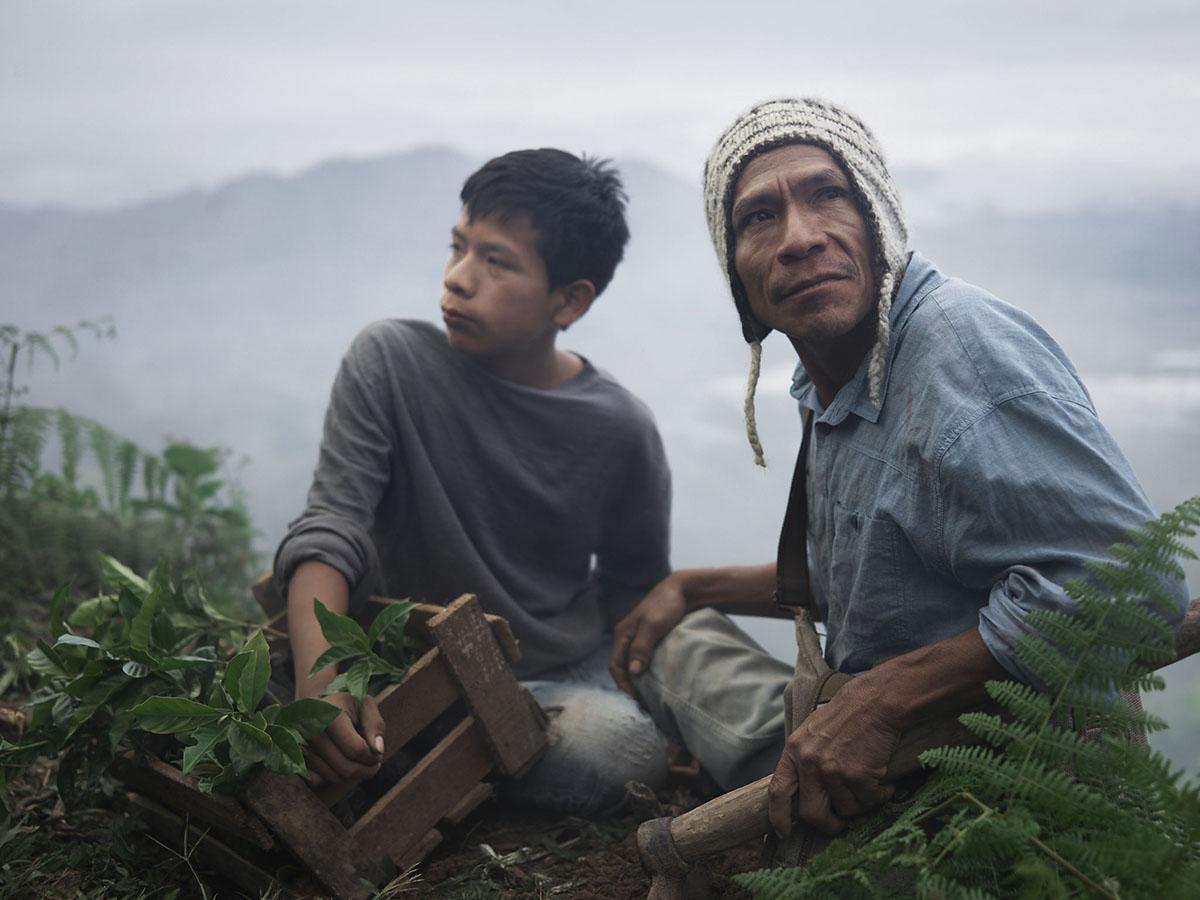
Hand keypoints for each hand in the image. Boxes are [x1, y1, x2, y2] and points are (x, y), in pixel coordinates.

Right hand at [302, 692, 384, 787]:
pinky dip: (332, 778)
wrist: (320, 705)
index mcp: (330, 714)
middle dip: (365, 770)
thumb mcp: (367, 707)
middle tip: (373, 764)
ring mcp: (300, 746)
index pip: (356, 749)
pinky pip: (316, 781)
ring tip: (359, 762)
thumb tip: (378, 750)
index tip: (377, 754)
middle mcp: (310, 730)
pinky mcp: (295, 758)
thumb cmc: (349, 705)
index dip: (372, 757)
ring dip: (351, 776)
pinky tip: (340, 765)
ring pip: (333, 777)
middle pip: (345, 767)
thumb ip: (375, 726)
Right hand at [608, 573, 687, 696]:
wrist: (682, 590)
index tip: (636, 698)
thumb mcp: (653, 626)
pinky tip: (656, 680)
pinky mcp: (649, 639)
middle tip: (642, 702)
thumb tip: (633, 672)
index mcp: (622, 634)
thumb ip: (642, 647)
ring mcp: (637, 638)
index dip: (623, 683)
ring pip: (632, 664)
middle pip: (622, 667)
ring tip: (649, 695)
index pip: (615, 665)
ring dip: (637, 680)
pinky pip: (642, 660)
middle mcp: (626, 637)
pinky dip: (646, 672)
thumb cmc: (666, 605)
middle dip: (629, 685)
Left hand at [768, 674, 898, 836]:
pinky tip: (883, 781)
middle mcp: (810, 762)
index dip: (779, 817)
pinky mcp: (858, 775)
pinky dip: (879, 795)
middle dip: (827, 825)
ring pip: (846, 809)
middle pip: (812, 813)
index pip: (777, 791)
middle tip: (839, 824)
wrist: (875, 702)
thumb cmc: (846, 715)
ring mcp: (833, 770)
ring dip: (860, 803)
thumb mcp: (811, 731)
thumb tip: (800, 791)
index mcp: (794, 750)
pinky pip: (869, 800)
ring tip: (867, 784)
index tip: (784, 832)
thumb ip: (803, 758)